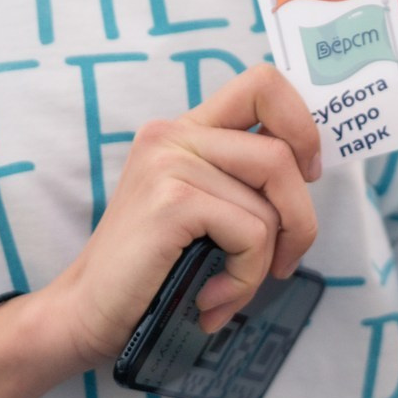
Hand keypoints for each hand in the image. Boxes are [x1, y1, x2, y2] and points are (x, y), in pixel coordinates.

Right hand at [38, 64, 323, 363]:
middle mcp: (174, 134)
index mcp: (184, 129)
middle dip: (300, 219)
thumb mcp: (202, 210)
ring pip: (269, 205)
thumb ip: (240, 182)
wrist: (86, 313)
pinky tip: (209, 298)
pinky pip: (251, 235)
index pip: (263, 84)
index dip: (302, 125)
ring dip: (262, 264)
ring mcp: (170, 162)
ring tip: (227, 290)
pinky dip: (243, 279)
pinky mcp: (172, 200)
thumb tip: (310, 172)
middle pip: (282, 153)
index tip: (306, 174)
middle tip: (283, 262)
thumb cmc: (153, 271)